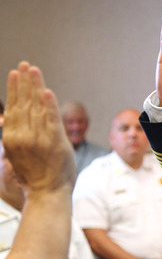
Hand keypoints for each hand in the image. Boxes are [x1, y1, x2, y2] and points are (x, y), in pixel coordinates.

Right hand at [4, 62, 75, 196]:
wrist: (47, 193)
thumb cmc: (34, 176)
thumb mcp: (16, 154)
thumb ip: (15, 135)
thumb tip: (9, 118)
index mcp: (12, 137)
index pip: (13, 106)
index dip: (14, 88)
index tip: (16, 73)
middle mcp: (22, 135)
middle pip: (24, 103)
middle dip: (24, 82)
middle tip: (26, 65)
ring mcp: (39, 139)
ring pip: (36, 107)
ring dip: (35, 87)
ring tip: (34, 70)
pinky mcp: (55, 143)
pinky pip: (52, 120)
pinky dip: (49, 105)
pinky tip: (47, 91)